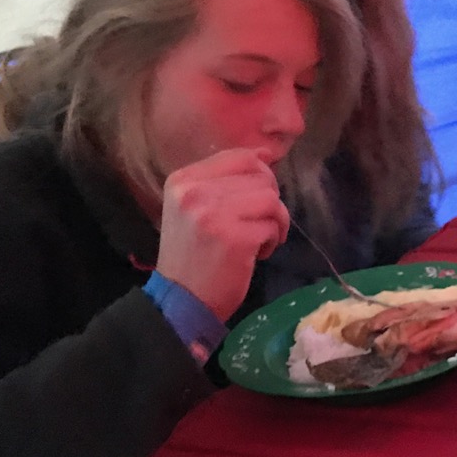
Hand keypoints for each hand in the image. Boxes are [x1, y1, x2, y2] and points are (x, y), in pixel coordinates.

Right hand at [155, 149, 290, 321]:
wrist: (182, 300)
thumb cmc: (193, 253)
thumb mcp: (194, 208)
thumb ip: (223, 181)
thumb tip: (264, 156)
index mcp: (184, 180)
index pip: (241, 156)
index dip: (261, 174)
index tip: (258, 198)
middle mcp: (195, 192)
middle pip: (261, 177)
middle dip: (269, 201)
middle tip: (258, 224)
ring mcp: (214, 214)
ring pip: (272, 199)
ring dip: (275, 222)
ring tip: (259, 239)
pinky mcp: (236, 238)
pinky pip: (273, 227)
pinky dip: (273, 241)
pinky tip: (257, 254)